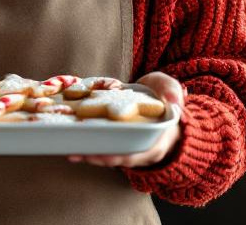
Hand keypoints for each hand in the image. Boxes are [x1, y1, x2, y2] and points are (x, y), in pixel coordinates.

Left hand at [68, 72, 184, 167]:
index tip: (103, 154)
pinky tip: (72, 147)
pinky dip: (89, 150)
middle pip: (121, 158)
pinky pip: (105, 151)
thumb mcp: (169, 88)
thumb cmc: (164, 96)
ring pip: (111, 157)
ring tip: (70, 151)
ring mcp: (132, 149)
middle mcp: (145, 149)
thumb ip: (172, 91)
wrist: (161, 101)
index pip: (140, 151)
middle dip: (99, 158)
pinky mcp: (120, 145)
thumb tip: (175, 101)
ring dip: (91, 156)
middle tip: (78, 153)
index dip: (121, 155)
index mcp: (159, 138)